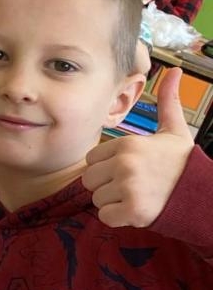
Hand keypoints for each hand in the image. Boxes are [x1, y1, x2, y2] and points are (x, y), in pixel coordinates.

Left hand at [83, 68, 192, 227]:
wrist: (201, 193)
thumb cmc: (183, 163)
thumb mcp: (175, 129)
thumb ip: (168, 101)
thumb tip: (175, 71)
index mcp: (128, 144)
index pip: (92, 158)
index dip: (106, 166)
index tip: (126, 169)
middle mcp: (124, 164)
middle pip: (89, 179)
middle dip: (105, 185)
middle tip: (129, 185)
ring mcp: (128, 188)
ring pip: (96, 199)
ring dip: (112, 202)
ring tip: (135, 196)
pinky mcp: (132, 211)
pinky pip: (104, 217)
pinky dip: (117, 217)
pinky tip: (135, 210)